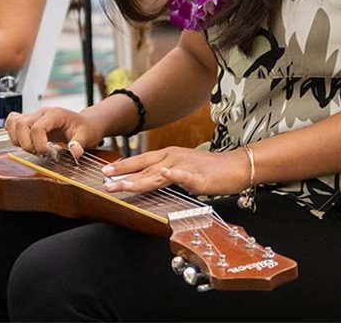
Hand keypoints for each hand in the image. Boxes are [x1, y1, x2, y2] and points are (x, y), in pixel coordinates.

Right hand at [5, 107, 107, 159]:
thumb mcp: (87, 136)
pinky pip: (12, 123)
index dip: (39, 144)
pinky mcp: (29, 122)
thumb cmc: (85, 128)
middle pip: (21, 124)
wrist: (86, 123)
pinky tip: (26, 143)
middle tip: (39, 153)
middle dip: (26, 144)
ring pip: (13, 123)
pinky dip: (13, 134)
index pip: (37, 128)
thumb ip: (79, 143)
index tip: (48, 153)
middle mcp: (41, 113)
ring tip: (33, 149)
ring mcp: (34, 116)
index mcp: (54, 114)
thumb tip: (75, 152)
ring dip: (18, 140)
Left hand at [99, 146, 250, 195]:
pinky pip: (184, 175)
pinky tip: (165, 174)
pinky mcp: (198, 176)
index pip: (141, 161)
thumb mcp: (183, 170)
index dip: (123, 166)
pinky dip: (174, 175)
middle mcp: (173, 157)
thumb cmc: (210, 170)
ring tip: (122, 184)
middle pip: (144, 167)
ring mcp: (185, 166)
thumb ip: (167, 174)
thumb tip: (152, 179)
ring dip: (138, 179)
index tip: (105, 171)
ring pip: (157, 173)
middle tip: (104, 181)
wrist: (235, 166)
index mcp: (169, 156)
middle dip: (122, 174)